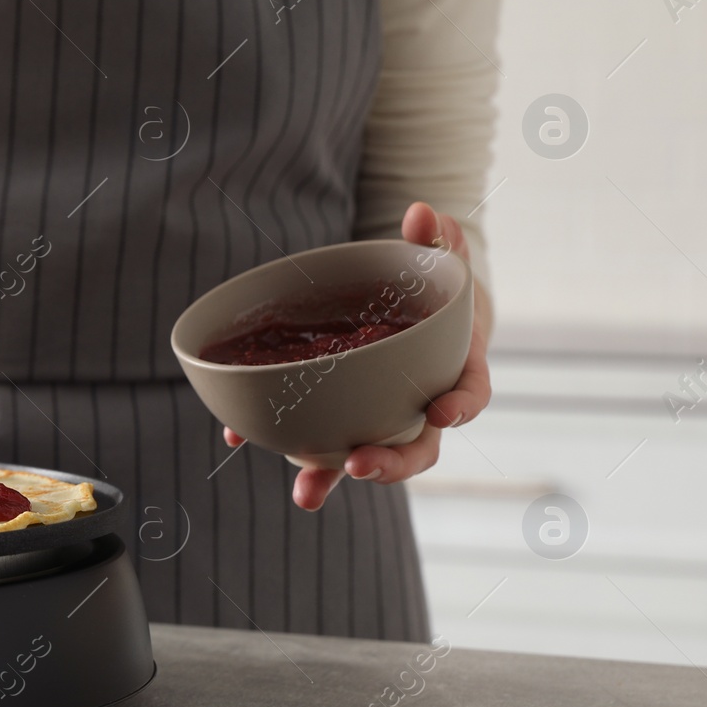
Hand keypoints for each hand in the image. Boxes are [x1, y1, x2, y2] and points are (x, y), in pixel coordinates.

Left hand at [222, 202, 493, 510]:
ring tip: (305, 495)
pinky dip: (277, 441)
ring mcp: (377, 421)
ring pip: (362, 458)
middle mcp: (418, 408)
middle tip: (361, 465)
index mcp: (454, 371)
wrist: (406, 318)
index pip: (468, 395)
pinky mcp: (338, 421)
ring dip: (331, 477)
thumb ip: (436, 238)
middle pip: (416, 448)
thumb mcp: (438, 263)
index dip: (459, 407)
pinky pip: (313, 440)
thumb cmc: (428, 294)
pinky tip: (238, 441)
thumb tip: (423, 211)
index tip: (442, 412)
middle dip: (391, 463)